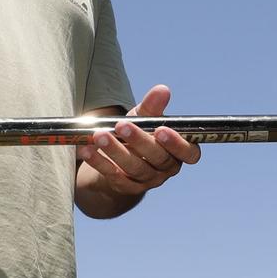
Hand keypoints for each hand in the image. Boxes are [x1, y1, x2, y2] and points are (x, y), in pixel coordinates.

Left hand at [78, 84, 201, 200]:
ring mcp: (147, 180)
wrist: (117, 160)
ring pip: (135, 168)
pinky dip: (99, 162)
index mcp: (178, 152)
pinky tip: (87, 150)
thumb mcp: (145, 119)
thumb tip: (162, 90)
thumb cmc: (137, 135)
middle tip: (122, 126)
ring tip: (100, 135)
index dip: (177, 143)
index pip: (189, 153)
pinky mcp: (127, 187)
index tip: (162, 130)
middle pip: (158, 158)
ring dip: (116, 151)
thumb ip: (153, 107)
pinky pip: (114, 175)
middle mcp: (166, 168)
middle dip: (140, 141)